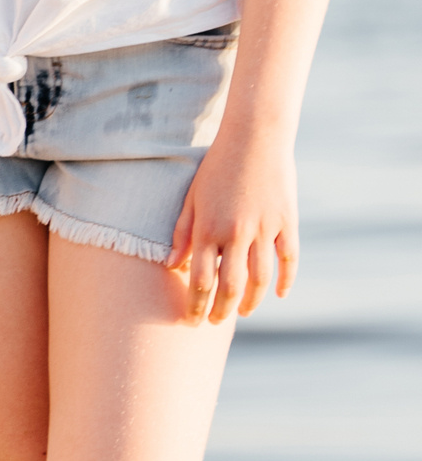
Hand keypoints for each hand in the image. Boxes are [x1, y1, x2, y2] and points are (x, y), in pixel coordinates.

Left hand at [168, 135, 297, 323]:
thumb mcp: (191, 199)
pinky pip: (288, 258)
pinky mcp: (287, 221)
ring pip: (260, 278)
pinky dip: (286, 279)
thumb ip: (182, 233)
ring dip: (252, 302)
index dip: (196, 305)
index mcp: (208, 230)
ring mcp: (264, 228)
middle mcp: (236, 233)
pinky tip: (279, 294)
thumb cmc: (216, 168)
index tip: (192, 320)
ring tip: (244, 313)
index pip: (200, 281)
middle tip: (215, 322)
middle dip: (221, 310)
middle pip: (230, 286)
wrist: (255, 138)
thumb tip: (172, 266)